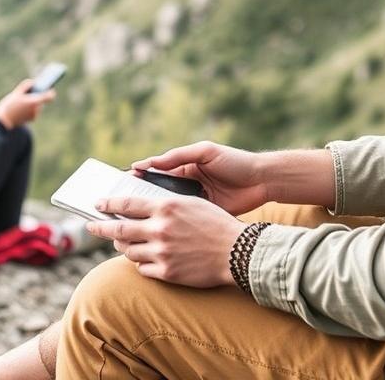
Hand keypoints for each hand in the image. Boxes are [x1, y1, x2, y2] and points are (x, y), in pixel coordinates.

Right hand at [0, 79, 55, 128]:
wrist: (3, 121)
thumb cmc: (9, 106)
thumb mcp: (16, 93)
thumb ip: (25, 86)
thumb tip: (32, 82)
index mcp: (35, 102)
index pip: (49, 96)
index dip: (50, 91)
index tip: (50, 88)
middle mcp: (37, 110)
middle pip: (42, 100)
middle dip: (37, 95)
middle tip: (33, 90)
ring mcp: (34, 115)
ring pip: (37, 105)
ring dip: (33, 102)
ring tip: (24, 99)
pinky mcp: (31, 119)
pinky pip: (34, 110)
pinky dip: (30, 107)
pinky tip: (22, 106)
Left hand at [86, 195, 244, 287]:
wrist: (238, 253)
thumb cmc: (216, 224)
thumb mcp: (191, 204)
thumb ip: (164, 206)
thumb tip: (139, 209)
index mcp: (166, 207)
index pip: (127, 204)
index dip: (108, 204)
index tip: (97, 205)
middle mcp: (160, 229)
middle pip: (119, 229)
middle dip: (101, 228)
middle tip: (92, 227)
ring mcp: (162, 253)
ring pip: (129, 251)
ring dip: (123, 247)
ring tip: (122, 243)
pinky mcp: (167, 273)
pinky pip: (142, 269)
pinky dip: (141, 263)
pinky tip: (145, 259)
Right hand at [131, 141, 268, 214]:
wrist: (262, 181)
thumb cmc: (234, 162)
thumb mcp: (205, 152)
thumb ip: (179, 156)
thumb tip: (151, 162)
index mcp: (185, 167)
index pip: (156, 172)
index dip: (139, 177)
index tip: (122, 183)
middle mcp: (187, 185)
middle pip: (158, 193)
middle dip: (141, 200)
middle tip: (122, 207)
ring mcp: (195, 202)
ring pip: (169, 210)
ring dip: (155, 215)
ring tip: (136, 222)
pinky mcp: (204, 217)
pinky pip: (184, 222)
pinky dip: (173, 225)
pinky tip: (160, 232)